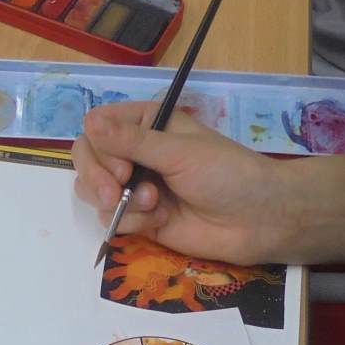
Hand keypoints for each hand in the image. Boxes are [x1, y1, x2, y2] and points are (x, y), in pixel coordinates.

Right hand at [73, 99, 291, 265]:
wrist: (258, 220)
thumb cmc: (226, 174)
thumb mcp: (179, 152)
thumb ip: (132, 141)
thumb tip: (89, 122)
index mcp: (147, 124)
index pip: (97, 126)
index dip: (99, 147)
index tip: (122, 166)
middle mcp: (136, 152)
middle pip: (87, 159)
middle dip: (98, 178)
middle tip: (116, 193)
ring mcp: (136, 188)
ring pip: (93, 191)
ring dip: (117, 201)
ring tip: (152, 205)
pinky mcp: (141, 220)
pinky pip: (112, 220)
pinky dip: (131, 222)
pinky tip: (160, 221)